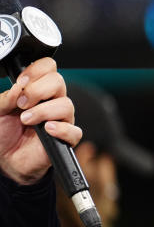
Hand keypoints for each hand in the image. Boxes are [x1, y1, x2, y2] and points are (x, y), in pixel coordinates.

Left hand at [0, 58, 81, 185]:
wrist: (6, 159)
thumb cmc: (4, 133)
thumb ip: (5, 98)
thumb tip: (18, 89)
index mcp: (38, 90)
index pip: (48, 68)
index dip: (36, 71)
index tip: (21, 82)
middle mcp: (52, 101)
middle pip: (58, 81)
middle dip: (37, 90)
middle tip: (21, 104)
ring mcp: (61, 119)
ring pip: (66, 105)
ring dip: (43, 111)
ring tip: (26, 120)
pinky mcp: (66, 138)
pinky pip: (74, 131)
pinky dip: (61, 129)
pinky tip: (46, 130)